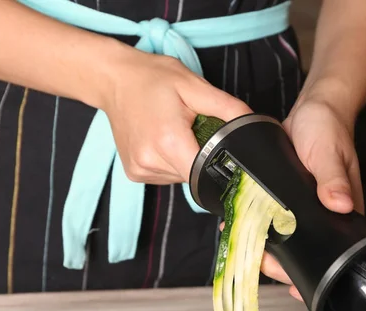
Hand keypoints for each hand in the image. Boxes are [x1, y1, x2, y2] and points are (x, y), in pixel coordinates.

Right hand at [101, 48, 251, 183]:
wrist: (113, 79)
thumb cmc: (152, 78)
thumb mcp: (195, 86)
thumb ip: (228, 108)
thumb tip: (253, 125)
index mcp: (169, 142)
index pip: (206, 171)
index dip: (218, 162)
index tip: (220, 147)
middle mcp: (151, 161)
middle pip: (194, 175)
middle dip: (201, 156)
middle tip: (192, 128)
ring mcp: (140, 170)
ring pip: (180, 177)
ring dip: (185, 159)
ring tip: (173, 131)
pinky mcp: (134, 173)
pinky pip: (164, 175)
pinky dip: (170, 162)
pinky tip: (161, 140)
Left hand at [259, 88, 364, 301]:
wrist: (314, 110)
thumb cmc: (330, 130)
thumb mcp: (330, 154)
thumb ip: (334, 178)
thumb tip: (339, 204)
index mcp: (340, 214)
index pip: (329, 254)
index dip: (312, 274)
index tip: (294, 288)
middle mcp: (321, 216)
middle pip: (302, 252)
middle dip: (279, 263)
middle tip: (257, 260)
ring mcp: (301, 208)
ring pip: (283, 238)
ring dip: (263, 246)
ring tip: (240, 245)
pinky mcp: (284, 195)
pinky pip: (270, 216)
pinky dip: (254, 223)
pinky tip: (235, 224)